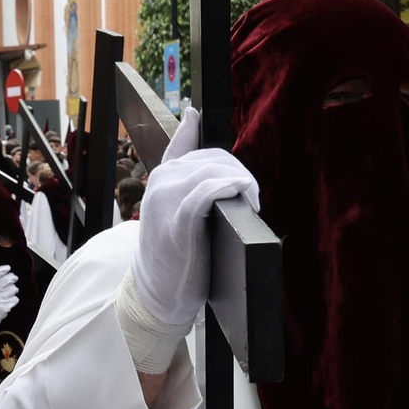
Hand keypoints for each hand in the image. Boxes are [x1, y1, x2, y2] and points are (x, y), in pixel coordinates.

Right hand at [0, 266, 19, 347]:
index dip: (3, 269)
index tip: (8, 268)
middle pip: (7, 279)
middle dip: (12, 277)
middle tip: (14, 278)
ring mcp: (0, 299)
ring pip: (13, 289)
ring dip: (14, 289)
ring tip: (12, 290)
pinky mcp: (5, 307)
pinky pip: (15, 299)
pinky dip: (14, 299)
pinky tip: (11, 300)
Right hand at [129, 108, 258, 326]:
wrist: (157, 294)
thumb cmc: (176, 258)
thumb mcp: (178, 216)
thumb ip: (193, 191)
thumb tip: (219, 173)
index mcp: (161, 179)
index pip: (181, 142)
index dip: (191, 127)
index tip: (193, 114)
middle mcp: (161, 181)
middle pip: (213, 158)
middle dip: (239, 174)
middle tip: (250, 200)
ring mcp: (167, 198)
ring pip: (215, 170)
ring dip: (242, 183)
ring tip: (250, 204)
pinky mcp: (179, 218)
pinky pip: (210, 190)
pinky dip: (232, 188)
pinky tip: (244, 197)